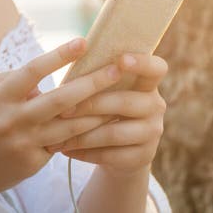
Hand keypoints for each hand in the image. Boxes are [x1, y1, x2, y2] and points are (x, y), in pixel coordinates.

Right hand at [0, 38, 124, 204]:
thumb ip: (13, 79)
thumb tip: (47, 74)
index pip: (33, 71)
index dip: (60, 55)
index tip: (84, 41)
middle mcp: (13, 120)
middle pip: (61, 99)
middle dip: (93, 82)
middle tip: (118, 68)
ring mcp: (25, 144)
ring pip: (71, 126)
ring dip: (99, 111)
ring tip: (122, 96)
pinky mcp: (34, 162)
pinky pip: (65, 143)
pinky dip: (85, 132)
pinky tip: (105, 122)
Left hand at [46, 53, 168, 177]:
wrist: (118, 150)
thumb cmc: (104, 107)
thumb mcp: (105, 90)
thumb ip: (97, 76)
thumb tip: (68, 56)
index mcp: (148, 83)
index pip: (156, 68)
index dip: (142, 62)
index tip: (121, 59)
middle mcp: (156, 105)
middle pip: (124, 102)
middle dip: (90, 105)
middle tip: (62, 110)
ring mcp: (152, 132)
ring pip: (113, 133)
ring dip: (82, 134)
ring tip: (56, 135)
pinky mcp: (144, 157)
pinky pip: (110, 155)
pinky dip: (84, 153)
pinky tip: (65, 150)